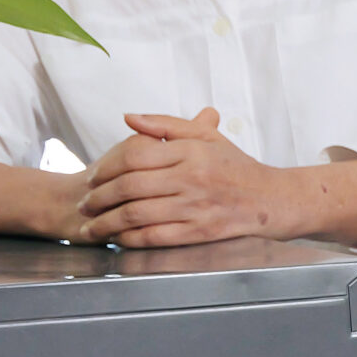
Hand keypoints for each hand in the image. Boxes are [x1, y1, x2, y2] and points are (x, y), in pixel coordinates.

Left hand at [79, 108, 297, 246]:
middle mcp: (191, 179)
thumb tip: (128, 117)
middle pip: (130, 187)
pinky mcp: (200, 233)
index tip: (93, 175)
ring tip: (92, 225)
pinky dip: (131, 239)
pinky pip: (156, 236)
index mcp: (190, 152)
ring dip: (108, 222)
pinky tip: (118, 239)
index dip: (107, 166)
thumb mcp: (206, 136)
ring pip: (138, 214)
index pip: (135, 155)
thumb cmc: (236, 166)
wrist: (271, 199)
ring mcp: (195, 208)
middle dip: (100, 197)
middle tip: (85, 203)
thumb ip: (167, 124)